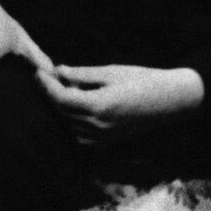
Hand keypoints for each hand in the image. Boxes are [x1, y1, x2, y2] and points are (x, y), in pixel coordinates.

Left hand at [37, 63, 204, 145]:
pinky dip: (73, 121)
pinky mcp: (110, 140)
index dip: (46, 85)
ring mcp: (104, 136)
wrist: (172, 100)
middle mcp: (99, 125)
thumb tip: (58, 70)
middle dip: (51, 94)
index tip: (38, 72)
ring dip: (61, 107)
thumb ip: (82, 74)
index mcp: (99, 105)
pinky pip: (82, 135)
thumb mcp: (111, 72)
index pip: (61, 98)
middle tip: (45, 77)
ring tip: (61, 87)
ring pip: (70, 123)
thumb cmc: (144, 80)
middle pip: (62, 111)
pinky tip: (76, 107)